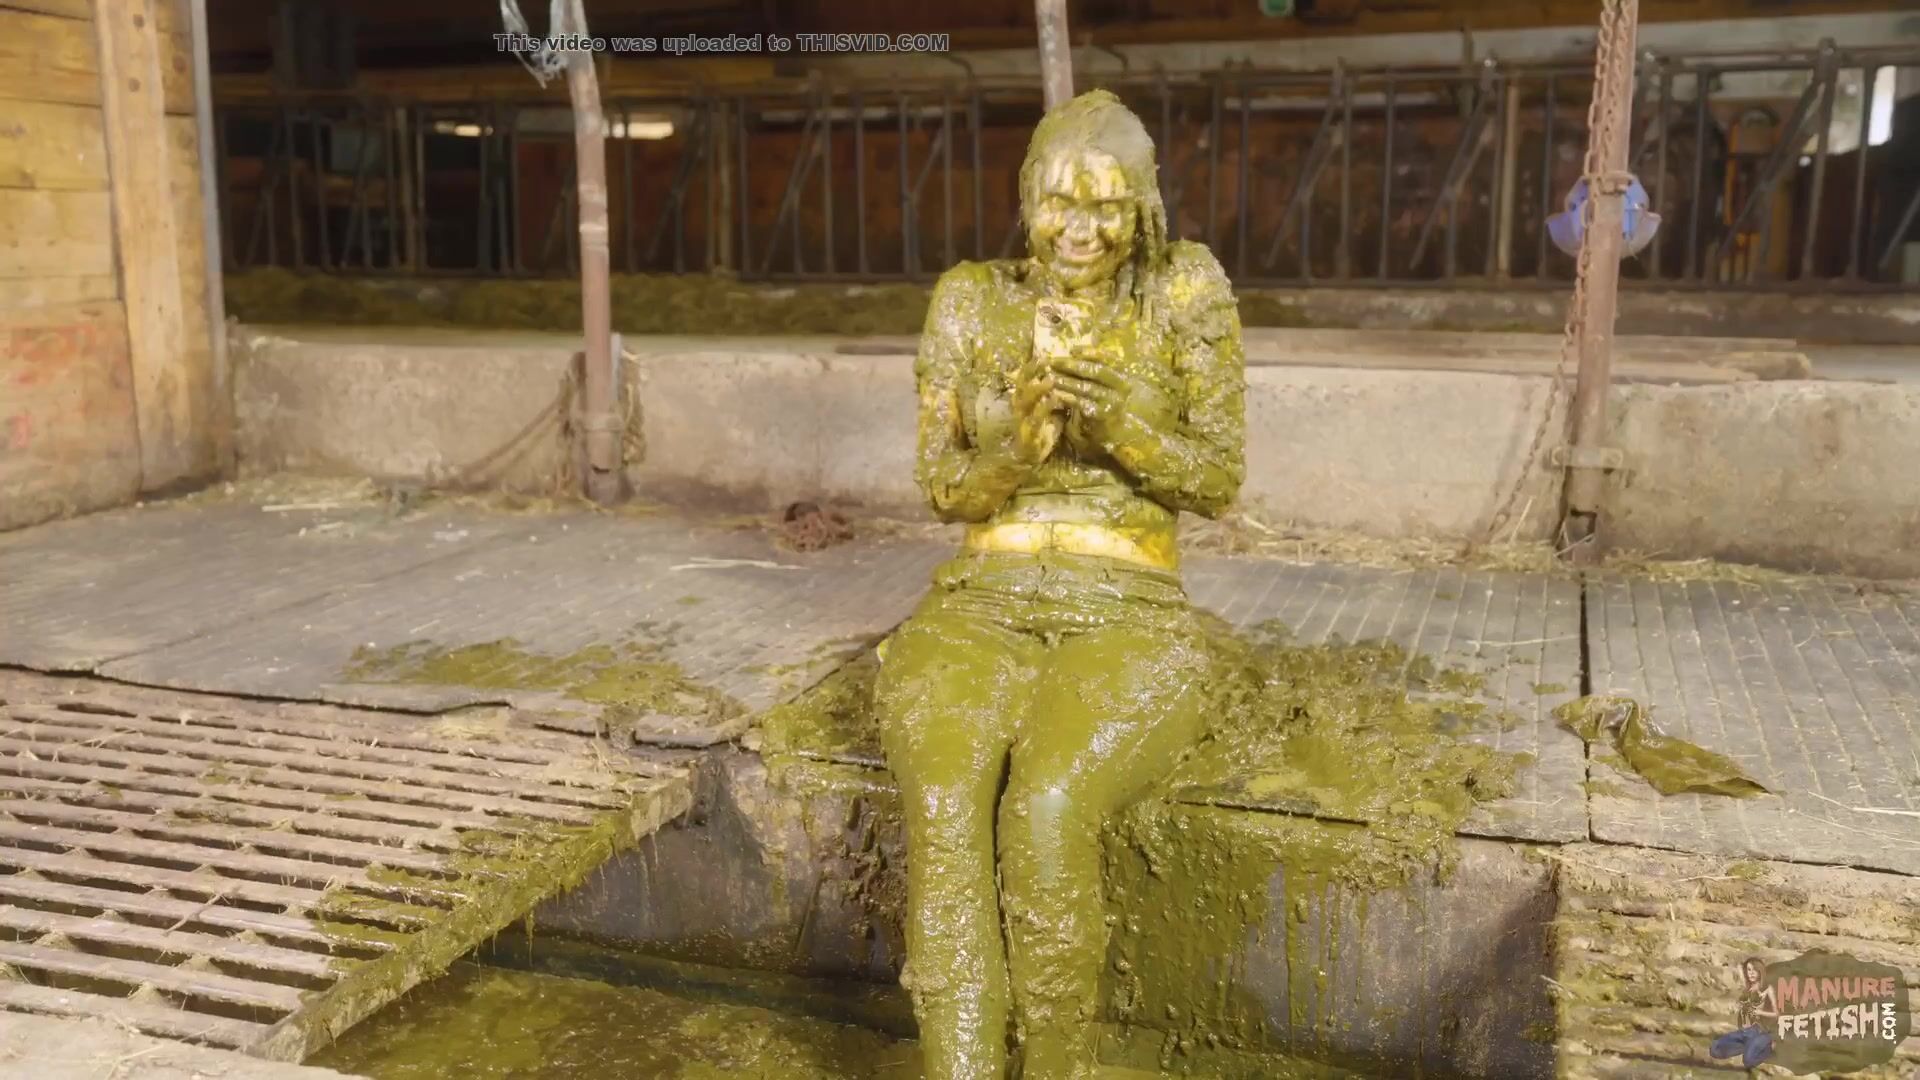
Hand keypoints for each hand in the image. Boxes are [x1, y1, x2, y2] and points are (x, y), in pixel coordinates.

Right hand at [1010, 352, 1064, 464]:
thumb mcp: (1049, 406)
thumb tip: (1068, 372)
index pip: (1024, 376)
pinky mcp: (1029, 433)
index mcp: (1022, 397)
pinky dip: (1045, 407)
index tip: (1045, 355)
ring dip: (1038, 388)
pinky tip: (1055, 399)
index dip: (1033, 365)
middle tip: (1047, 362)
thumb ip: (1053, 391)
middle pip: (1022, 384)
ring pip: (1026, 400)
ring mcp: (1022, 419)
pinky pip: (1036, 418)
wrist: (1032, 455)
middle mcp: (1019, 405)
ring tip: (1051, 379)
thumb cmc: (1044, 426)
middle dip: (1033, 372)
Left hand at [1049, 352, 1175, 451]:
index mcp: (1124, 375)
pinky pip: (1082, 403)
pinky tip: (1055, 394)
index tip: (1073, 349)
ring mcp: (1113, 401)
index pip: (1108, 358)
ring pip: (1086, 386)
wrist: (1117, 434)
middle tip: (1053, 361)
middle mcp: (1122, 387)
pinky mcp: (1103, 414)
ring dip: (1065, 380)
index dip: (1090, 351)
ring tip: (1049, 375)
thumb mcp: (1106, 385)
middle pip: (1095, 371)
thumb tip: (1075, 351)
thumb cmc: (1107, 405)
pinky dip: (1067, 397)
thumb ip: (1095, 370)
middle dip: (1072, 365)